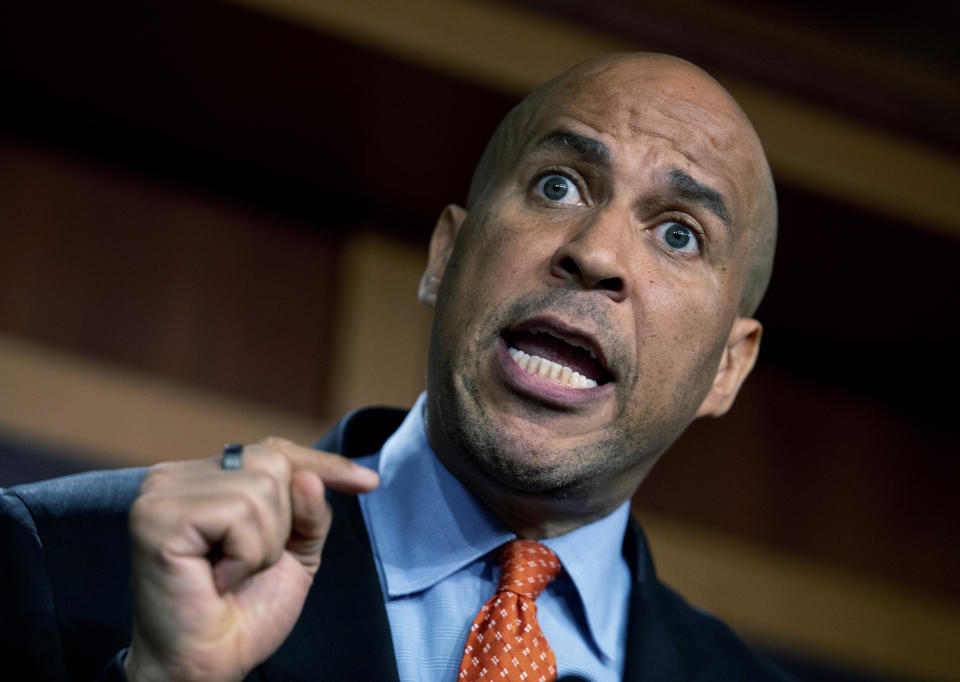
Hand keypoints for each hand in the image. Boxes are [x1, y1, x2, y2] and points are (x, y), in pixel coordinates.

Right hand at [123, 437, 378, 681]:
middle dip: (282, 523)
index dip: (320, 465)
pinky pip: (239, 514)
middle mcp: (174, 476)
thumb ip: (309, 509)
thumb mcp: (295, 550)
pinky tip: (218, 579)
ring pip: (261, 490)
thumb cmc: (243, 611)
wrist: (208, 665)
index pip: (272, 450)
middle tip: (247, 566)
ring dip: (263, 546)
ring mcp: (161, 493)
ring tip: (231, 574)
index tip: (368, 483)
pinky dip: (246, 555)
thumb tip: (308, 477)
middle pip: (272, 464)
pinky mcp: (158, 517)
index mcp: (202, 478)